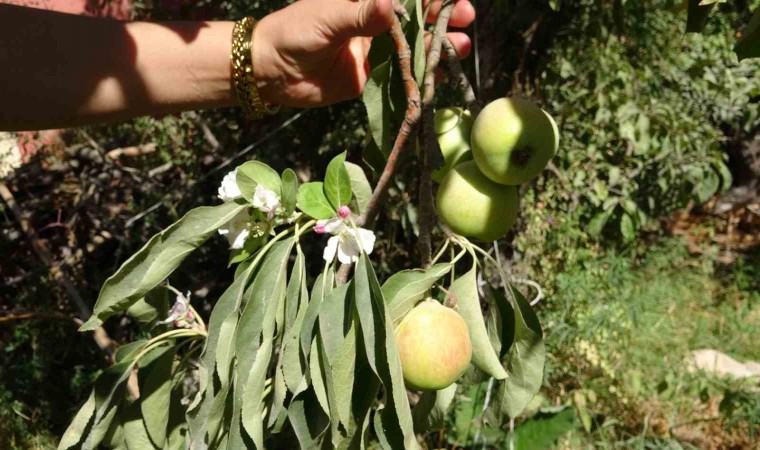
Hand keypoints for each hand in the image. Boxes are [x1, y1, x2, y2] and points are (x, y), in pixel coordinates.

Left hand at [252, 0, 475, 107]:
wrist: (272, 72)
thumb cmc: (294, 33)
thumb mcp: (327, 19)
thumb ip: (360, 16)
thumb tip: (388, 6)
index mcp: (364, 0)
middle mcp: (375, 21)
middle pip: (418, 17)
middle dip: (443, 16)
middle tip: (466, 17)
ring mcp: (377, 48)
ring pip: (416, 44)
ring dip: (440, 44)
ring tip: (462, 44)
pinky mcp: (374, 76)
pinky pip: (404, 73)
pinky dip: (424, 73)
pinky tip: (442, 71)